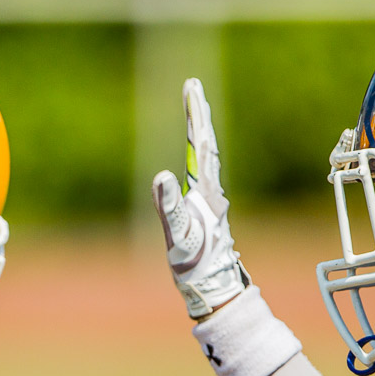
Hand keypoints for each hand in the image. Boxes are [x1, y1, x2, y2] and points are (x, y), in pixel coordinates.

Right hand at [151, 78, 249, 318]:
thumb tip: (161, 175)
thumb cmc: (194, 265)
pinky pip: (203, 172)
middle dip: (198, 115)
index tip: (192, 89)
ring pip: (206, 156)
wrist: (213, 288)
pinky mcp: (207, 210)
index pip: (198, 145)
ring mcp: (211, 200)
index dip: (195, 115)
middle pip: (205, 144)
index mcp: (205, 191)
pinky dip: (199, 153)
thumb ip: (169, 205)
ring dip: (200, 131)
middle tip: (193, 88)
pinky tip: (198, 154)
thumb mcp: (177, 235)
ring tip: (196, 111)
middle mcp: (212, 191)